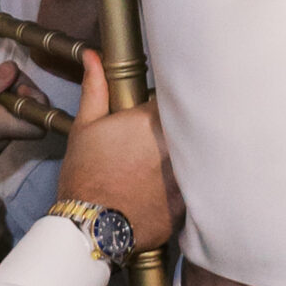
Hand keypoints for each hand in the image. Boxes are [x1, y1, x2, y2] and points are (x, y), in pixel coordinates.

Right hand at [57, 52, 181, 251]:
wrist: (89, 229)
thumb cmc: (85, 177)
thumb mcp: (86, 128)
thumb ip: (96, 89)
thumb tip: (93, 57)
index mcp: (152, 120)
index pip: (178, 97)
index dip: (175, 99)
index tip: (168, 104)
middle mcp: (174, 145)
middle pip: (193, 124)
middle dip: (188, 123)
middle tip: (165, 135)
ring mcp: (184, 175)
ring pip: (200, 153)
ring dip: (195, 151)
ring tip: (170, 160)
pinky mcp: (189, 203)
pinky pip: (199, 186)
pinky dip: (194, 183)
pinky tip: (173, 186)